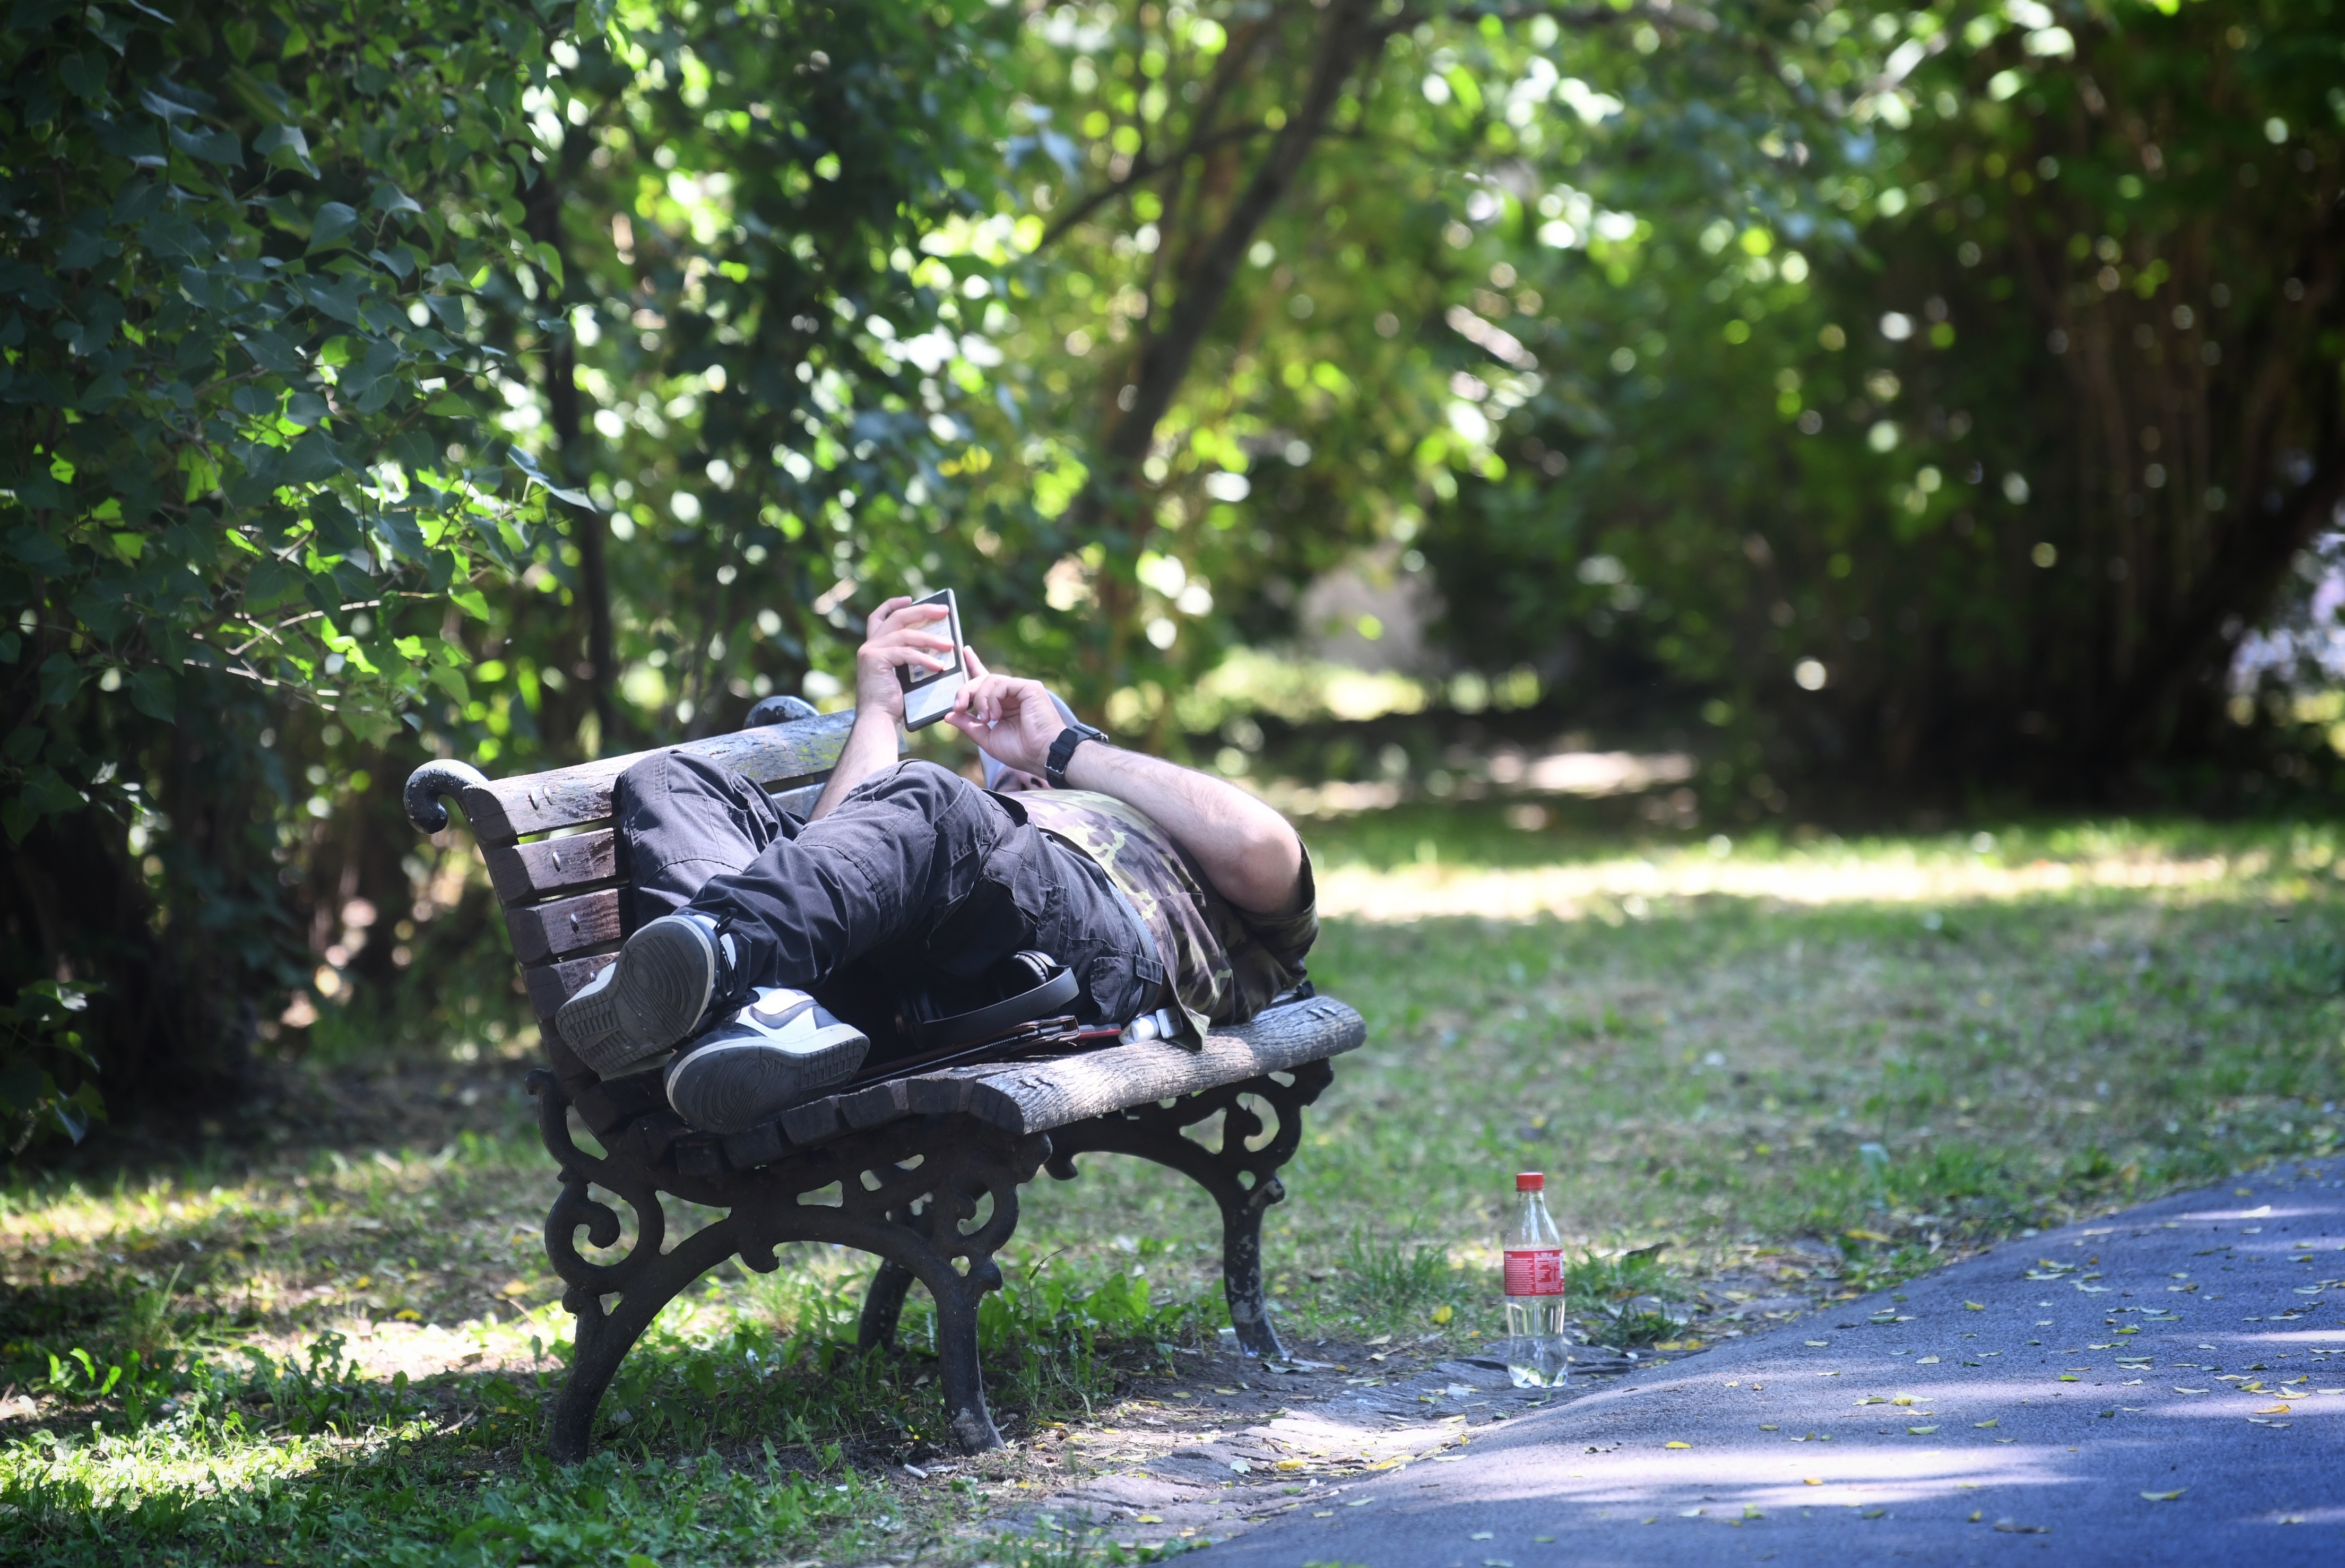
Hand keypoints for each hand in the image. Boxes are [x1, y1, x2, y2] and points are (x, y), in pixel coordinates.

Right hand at [850, 596, 956, 723]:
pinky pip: (906, 653)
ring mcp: (870, 651)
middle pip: (897, 617)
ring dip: (930, 639)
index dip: (894, 604)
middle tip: (944, 611)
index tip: (910, 598)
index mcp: (873, 647)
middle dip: (922, 611)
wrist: (878, 721)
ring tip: (950, 645)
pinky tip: (939, 666)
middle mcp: (869, 645)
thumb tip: (939, 644)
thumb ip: (911, 657)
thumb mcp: (904, 675)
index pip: (879, 616)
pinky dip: (924, 659)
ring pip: (905, 635)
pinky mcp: (875, 659)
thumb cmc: (894, 703)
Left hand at [943, 650, 1068, 778]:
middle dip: (965, 691)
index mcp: (1003, 704)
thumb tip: (949, 715)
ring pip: (989, 680)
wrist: (1042, 755)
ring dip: (979, 699)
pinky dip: (992, 699)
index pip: (985, 680)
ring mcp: (1021, 689)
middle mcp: (1012, 694)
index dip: (974, 664)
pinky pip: (1001, 684)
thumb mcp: (987, 738)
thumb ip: (969, 725)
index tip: (964, 651)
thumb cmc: (1020, 751)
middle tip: (958, 707)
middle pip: (982, 680)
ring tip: (986, 719)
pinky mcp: (1029, 687)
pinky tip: (996, 715)